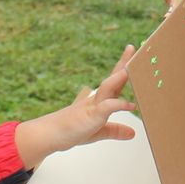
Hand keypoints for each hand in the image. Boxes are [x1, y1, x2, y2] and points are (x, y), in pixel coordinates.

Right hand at [14, 49, 136, 168]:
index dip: (124, 68)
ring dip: (121, 77)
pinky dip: (119, 105)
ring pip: (108, 87)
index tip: (132, 55)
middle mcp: (96, 99)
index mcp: (99, 100)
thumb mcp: (99, 131)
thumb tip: (132, 133)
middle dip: (124, 63)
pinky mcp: (91, 116)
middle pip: (113, 78)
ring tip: (135, 69)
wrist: (49, 134)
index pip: (115, 81)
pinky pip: (106, 107)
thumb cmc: (71, 131)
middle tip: (135, 49)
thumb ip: (115, 130)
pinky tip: (131, 105)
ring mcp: (93, 105)